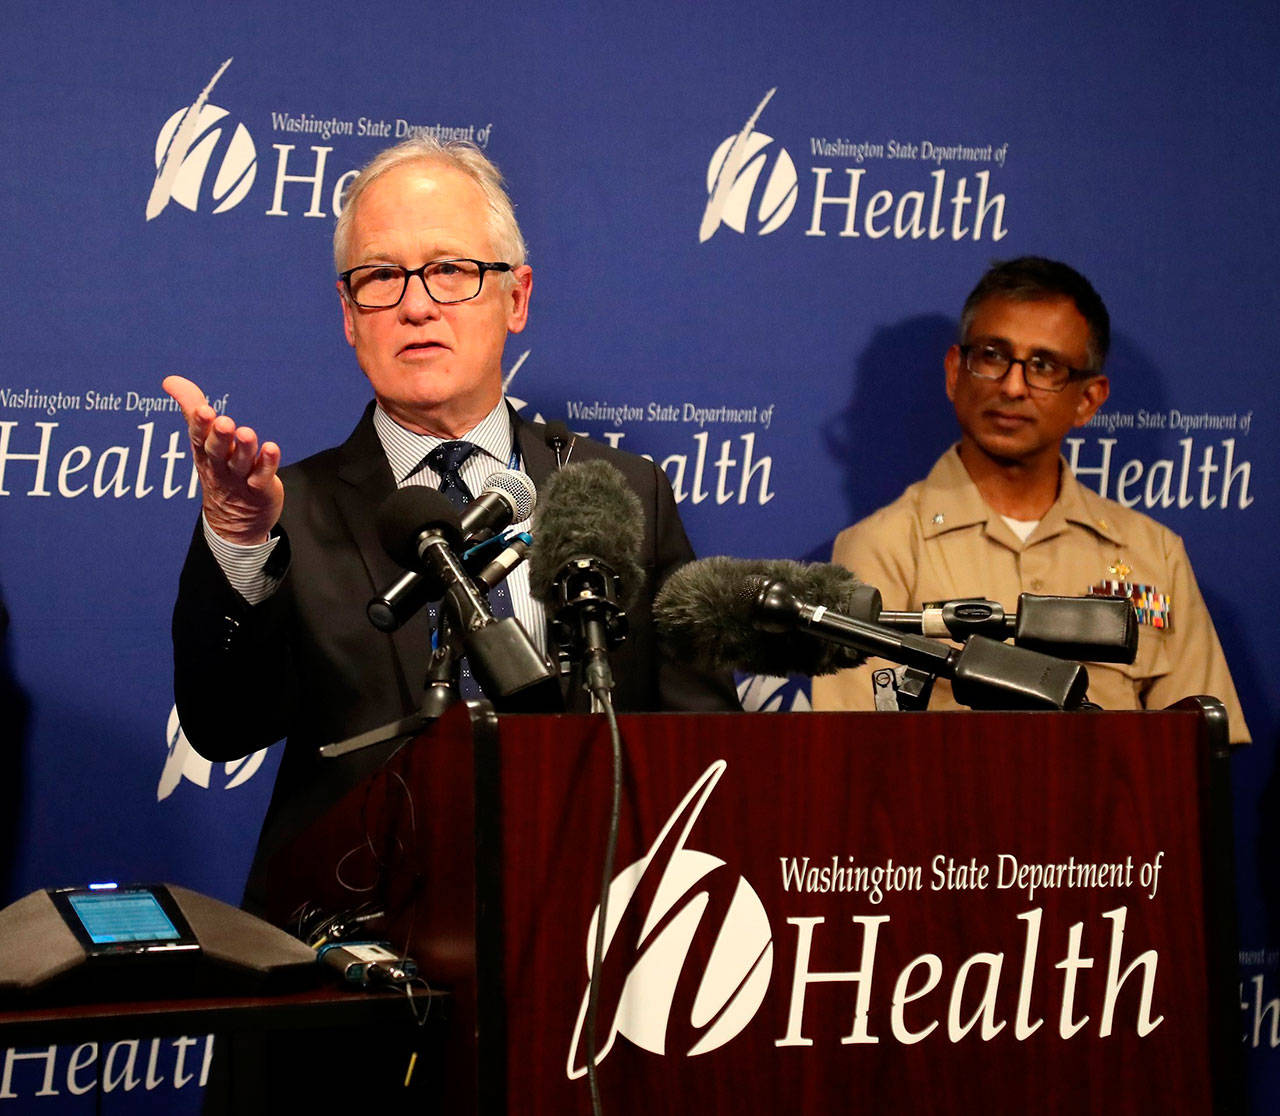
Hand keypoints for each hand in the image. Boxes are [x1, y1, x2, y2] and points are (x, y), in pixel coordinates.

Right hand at [163, 376, 283, 544]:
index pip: (198, 436)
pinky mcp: (259, 488)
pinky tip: (271, 448)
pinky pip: (262, 476)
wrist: (234, 520)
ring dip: (244, 448)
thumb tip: (170, 380)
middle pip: (218, 450)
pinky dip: (267, 463)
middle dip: (220, 436)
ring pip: (241, 463)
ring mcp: (240, 478)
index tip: (203, 409)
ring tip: (246, 433)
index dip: (200, 424)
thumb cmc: (219, 469)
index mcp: (205, 451)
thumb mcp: (203, 439)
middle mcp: (220, 464)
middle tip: (225, 423)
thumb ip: (191, 408)